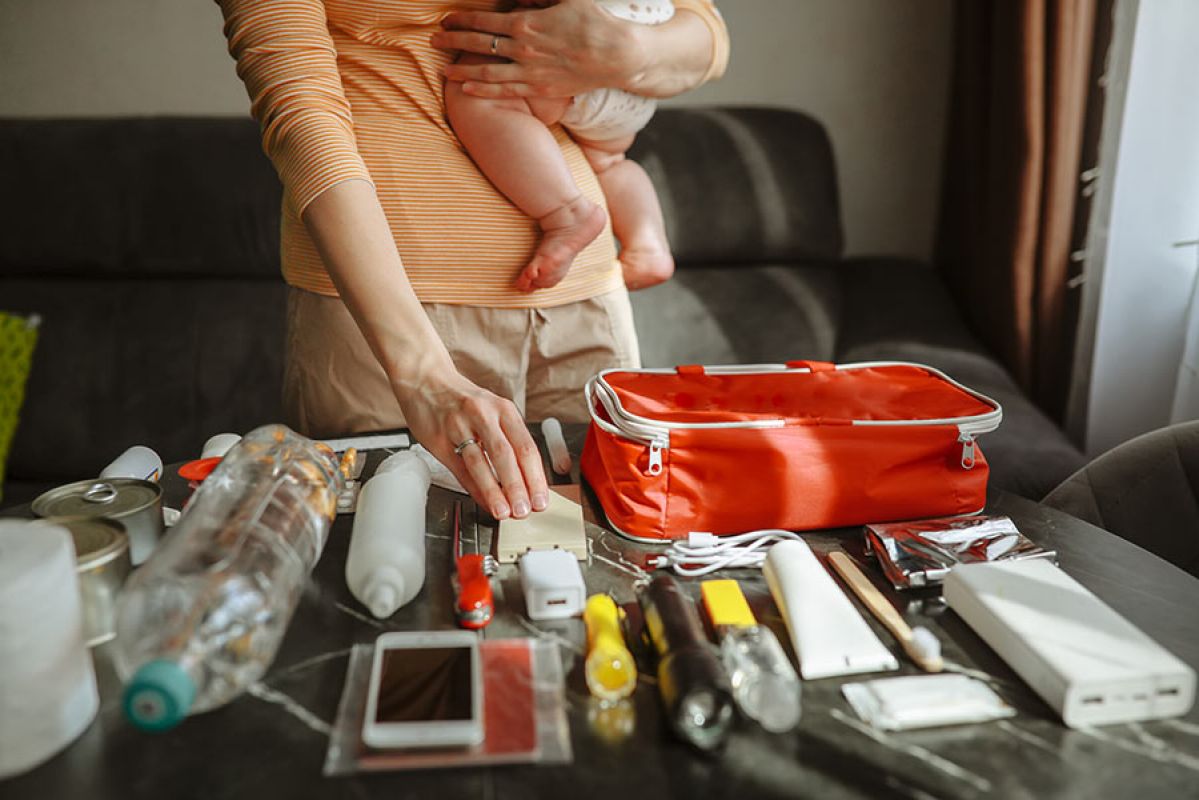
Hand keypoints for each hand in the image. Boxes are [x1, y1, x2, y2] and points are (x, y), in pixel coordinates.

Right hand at [396, 367, 548, 520]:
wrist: (425, 378)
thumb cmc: (463, 400)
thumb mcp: (493, 411)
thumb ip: (508, 440)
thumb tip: (526, 480)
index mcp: (504, 409)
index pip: (526, 447)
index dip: (535, 476)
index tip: (541, 499)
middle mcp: (484, 415)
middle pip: (506, 455)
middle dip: (518, 487)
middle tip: (525, 510)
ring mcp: (460, 426)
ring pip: (481, 462)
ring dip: (494, 491)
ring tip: (504, 511)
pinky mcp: (439, 438)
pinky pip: (459, 468)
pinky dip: (473, 487)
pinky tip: (483, 500)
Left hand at [431, 0, 643, 98]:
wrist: (617, 55)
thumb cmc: (594, 21)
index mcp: (526, 22)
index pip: (484, 19)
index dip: (462, 19)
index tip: (446, 19)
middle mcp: (523, 49)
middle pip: (478, 45)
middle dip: (453, 41)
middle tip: (433, 40)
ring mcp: (530, 72)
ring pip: (486, 72)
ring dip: (461, 70)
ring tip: (443, 69)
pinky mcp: (540, 90)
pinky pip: (505, 91)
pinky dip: (483, 90)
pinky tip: (467, 89)